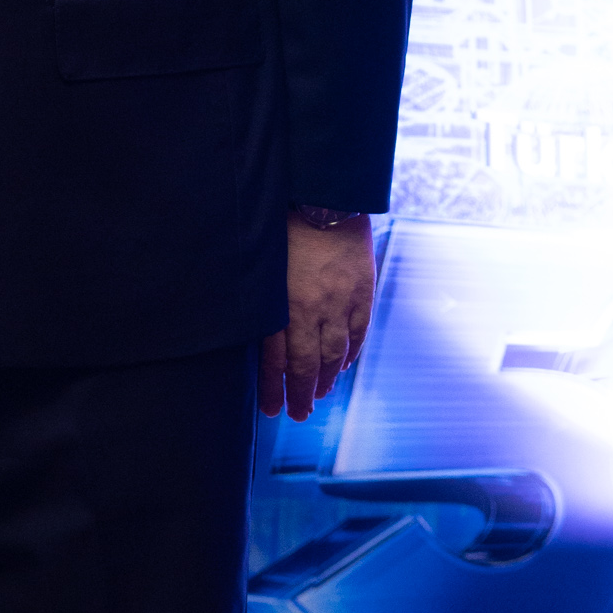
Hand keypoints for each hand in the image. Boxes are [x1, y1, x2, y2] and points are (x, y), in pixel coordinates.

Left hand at [261, 215, 375, 422]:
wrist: (325, 197)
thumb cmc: (282, 227)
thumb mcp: (260, 263)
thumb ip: (259, 298)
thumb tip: (250, 330)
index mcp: (281, 303)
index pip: (275, 359)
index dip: (273, 388)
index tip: (271, 410)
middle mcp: (311, 309)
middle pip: (306, 363)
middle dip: (301, 393)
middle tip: (298, 414)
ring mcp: (340, 303)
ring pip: (334, 354)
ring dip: (326, 379)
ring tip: (319, 396)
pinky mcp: (362, 293)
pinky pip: (358, 333)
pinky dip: (350, 355)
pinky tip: (343, 368)